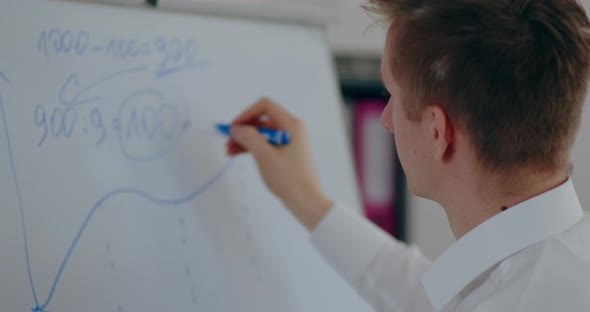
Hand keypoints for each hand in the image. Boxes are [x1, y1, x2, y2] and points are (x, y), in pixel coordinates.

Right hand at [227, 98, 331, 230]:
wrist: (307, 201)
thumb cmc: (290, 179)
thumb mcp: (265, 156)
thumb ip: (248, 137)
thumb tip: (236, 127)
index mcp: (291, 124)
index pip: (264, 106)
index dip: (246, 114)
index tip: (233, 128)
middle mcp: (291, 129)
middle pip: (261, 120)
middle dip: (243, 129)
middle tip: (227, 141)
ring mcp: (289, 141)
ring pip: (261, 133)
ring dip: (244, 140)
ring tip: (229, 151)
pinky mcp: (285, 153)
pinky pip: (265, 144)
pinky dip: (252, 147)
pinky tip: (237, 154)